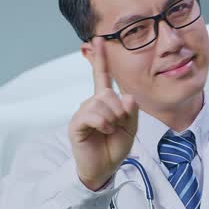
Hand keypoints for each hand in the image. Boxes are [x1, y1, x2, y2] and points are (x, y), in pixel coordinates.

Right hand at [69, 38, 139, 189]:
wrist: (103, 169)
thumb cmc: (114, 148)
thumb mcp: (130, 129)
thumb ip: (131, 112)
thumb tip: (127, 96)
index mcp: (105, 102)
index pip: (103, 76)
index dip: (101, 59)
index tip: (99, 39)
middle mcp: (92, 103)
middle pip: (109, 93)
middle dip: (120, 111)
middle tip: (117, 126)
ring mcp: (83, 112)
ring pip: (102, 103)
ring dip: (112, 119)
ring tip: (109, 131)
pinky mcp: (76, 123)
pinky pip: (93, 114)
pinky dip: (103, 123)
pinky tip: (103, 131)